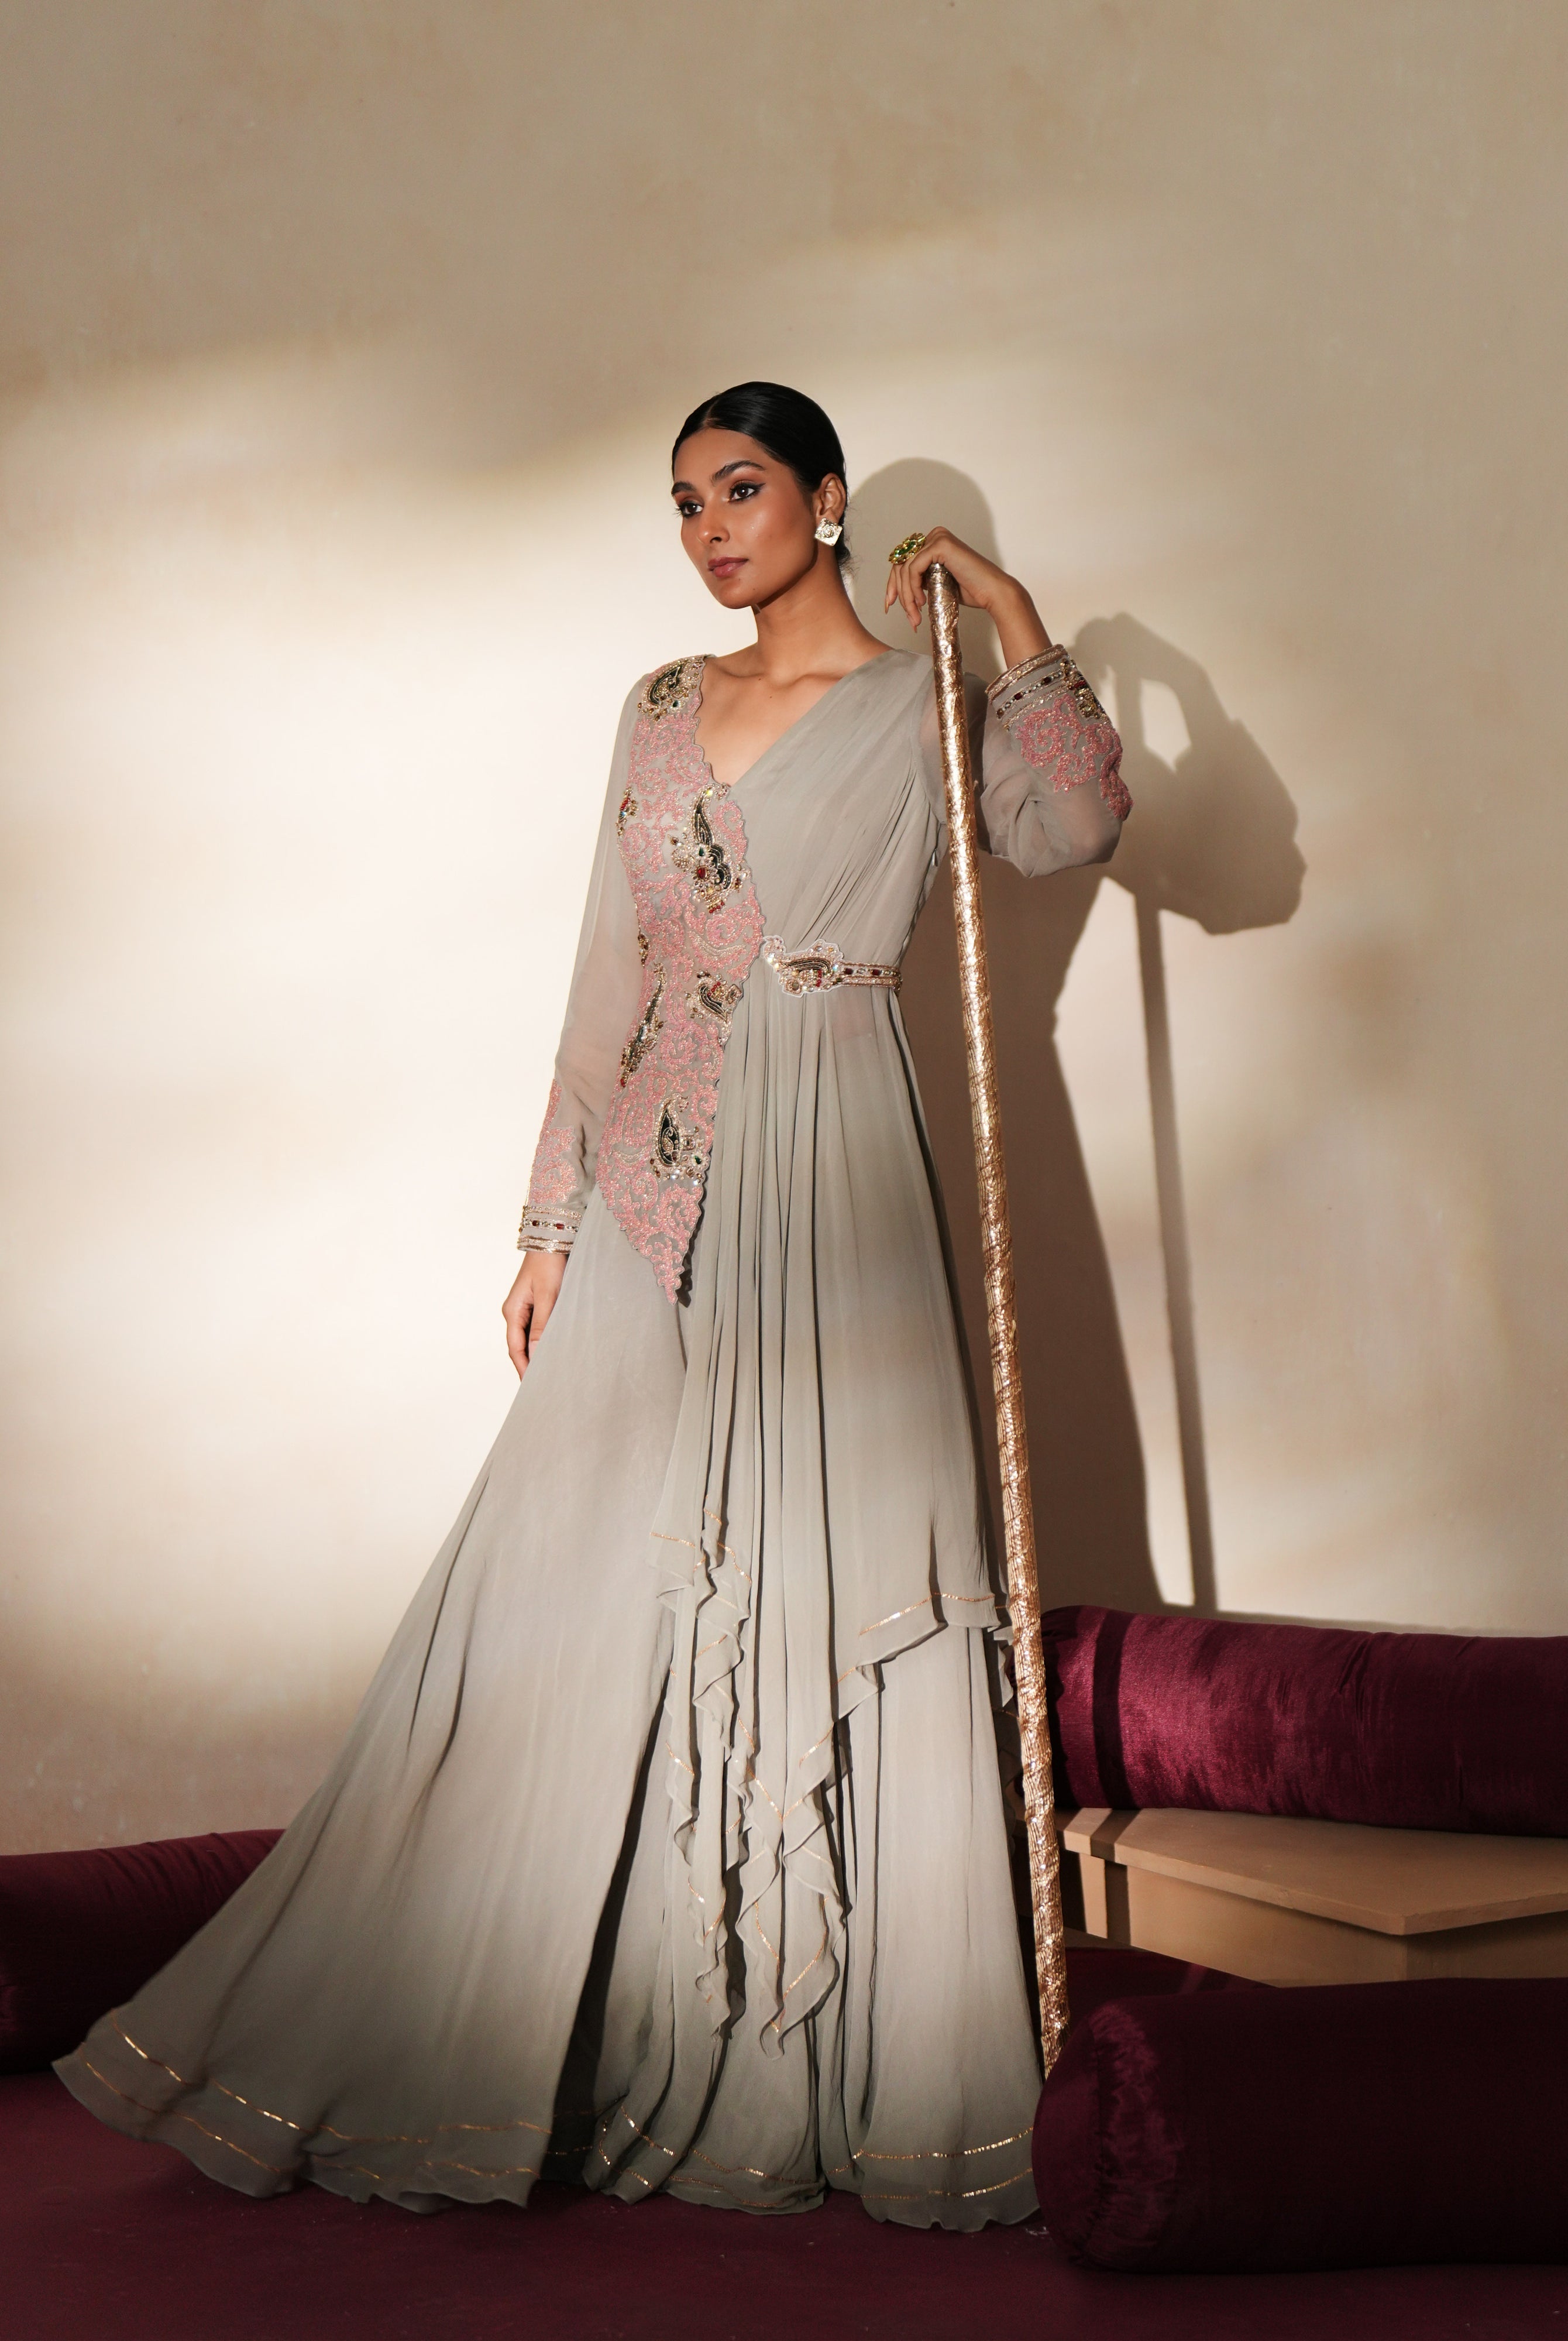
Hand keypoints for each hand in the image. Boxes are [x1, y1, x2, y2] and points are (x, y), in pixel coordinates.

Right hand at [502, 1249, 566, 1377]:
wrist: (552, 1238)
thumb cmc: (549, 1264)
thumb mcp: (547, 1296)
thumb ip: (542, 1325)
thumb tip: (536, 1355)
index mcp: (512, 1312)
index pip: (515, 1349)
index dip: (524, 1369)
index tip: (533, 1388)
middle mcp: (514, 1312)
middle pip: (519, 1347)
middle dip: (529, 1367)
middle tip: (543, 1387)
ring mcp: (523, 1308)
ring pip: (528, 1339)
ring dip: (536, 1355)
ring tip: (549, 1373)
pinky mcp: (534, 1304)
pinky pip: (536, 1329)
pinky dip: (543, 1341)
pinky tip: (553, 1350)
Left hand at [883, 527, 1051, 669]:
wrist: (992, 593)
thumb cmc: (971, 590)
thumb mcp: (937, 583)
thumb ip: (920, 580)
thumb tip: (898, 589)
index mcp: (933, 542)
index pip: (903, 561)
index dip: (893, 584)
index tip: (890, 604)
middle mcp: (934, 535)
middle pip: (900, 563)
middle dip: (898, 592)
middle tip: (906, 615)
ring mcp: (937, 537)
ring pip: (905, 568)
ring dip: (907, 596)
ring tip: (915, 615)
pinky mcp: (940, 545)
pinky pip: (913, 568)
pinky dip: (912, 588)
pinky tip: (922, 602)